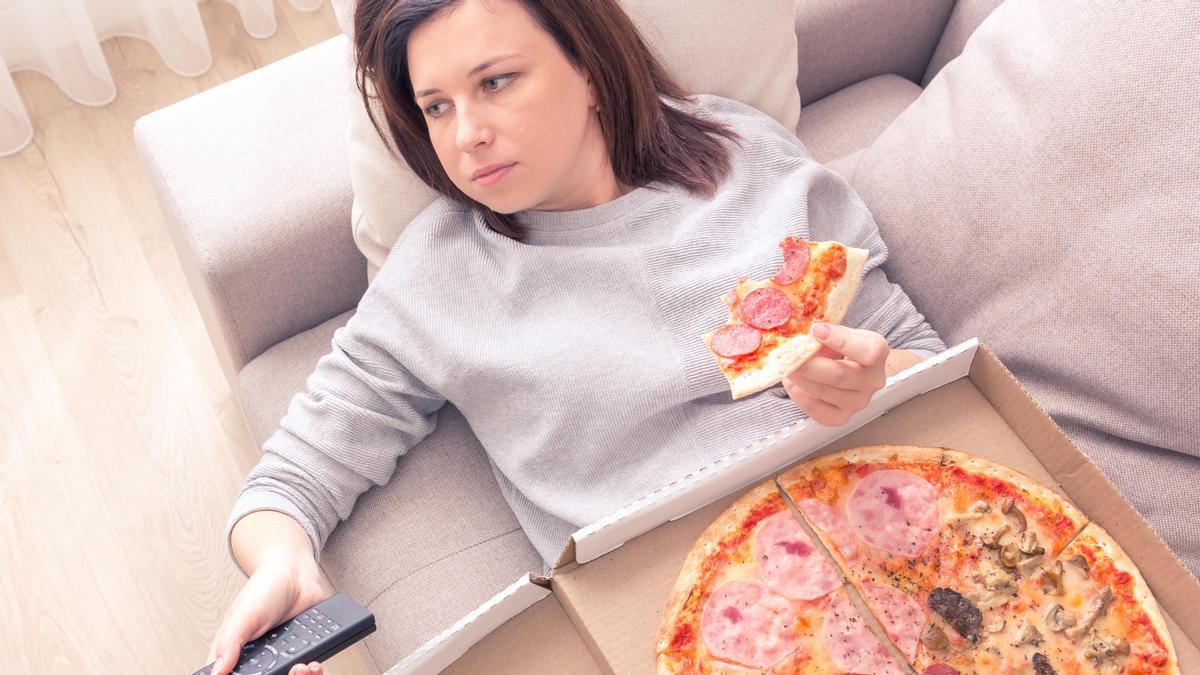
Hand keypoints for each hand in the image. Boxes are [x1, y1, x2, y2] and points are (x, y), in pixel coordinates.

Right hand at [208, 552, 327, 674]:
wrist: (298, 575)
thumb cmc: (265, 589)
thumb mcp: (242, 615)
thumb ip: (229, 643)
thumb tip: (217, 671)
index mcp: (232, 652)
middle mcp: (255, 659)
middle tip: (287, 669)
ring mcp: (278, 658)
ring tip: (299, 666)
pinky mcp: (299, 654)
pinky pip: (306, 672)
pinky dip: (311, 671)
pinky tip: (312, 663)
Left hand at [782, 323, 889, 425]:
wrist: (854, 369)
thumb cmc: (845, 346)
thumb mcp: (842, 330)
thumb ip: (829, 330)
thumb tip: (809, 332)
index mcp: (878, 352)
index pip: (869, 352)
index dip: (840, 341)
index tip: (815, 330)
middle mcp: (873, 380)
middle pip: (840, 375)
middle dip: (809, 365)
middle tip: (788, 355)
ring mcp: (859, 402)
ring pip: (825, 393)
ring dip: (800, 379)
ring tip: (786, 367)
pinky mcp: (843, 417)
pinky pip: (818, 412)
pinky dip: (801, 397)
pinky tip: (793, 384)